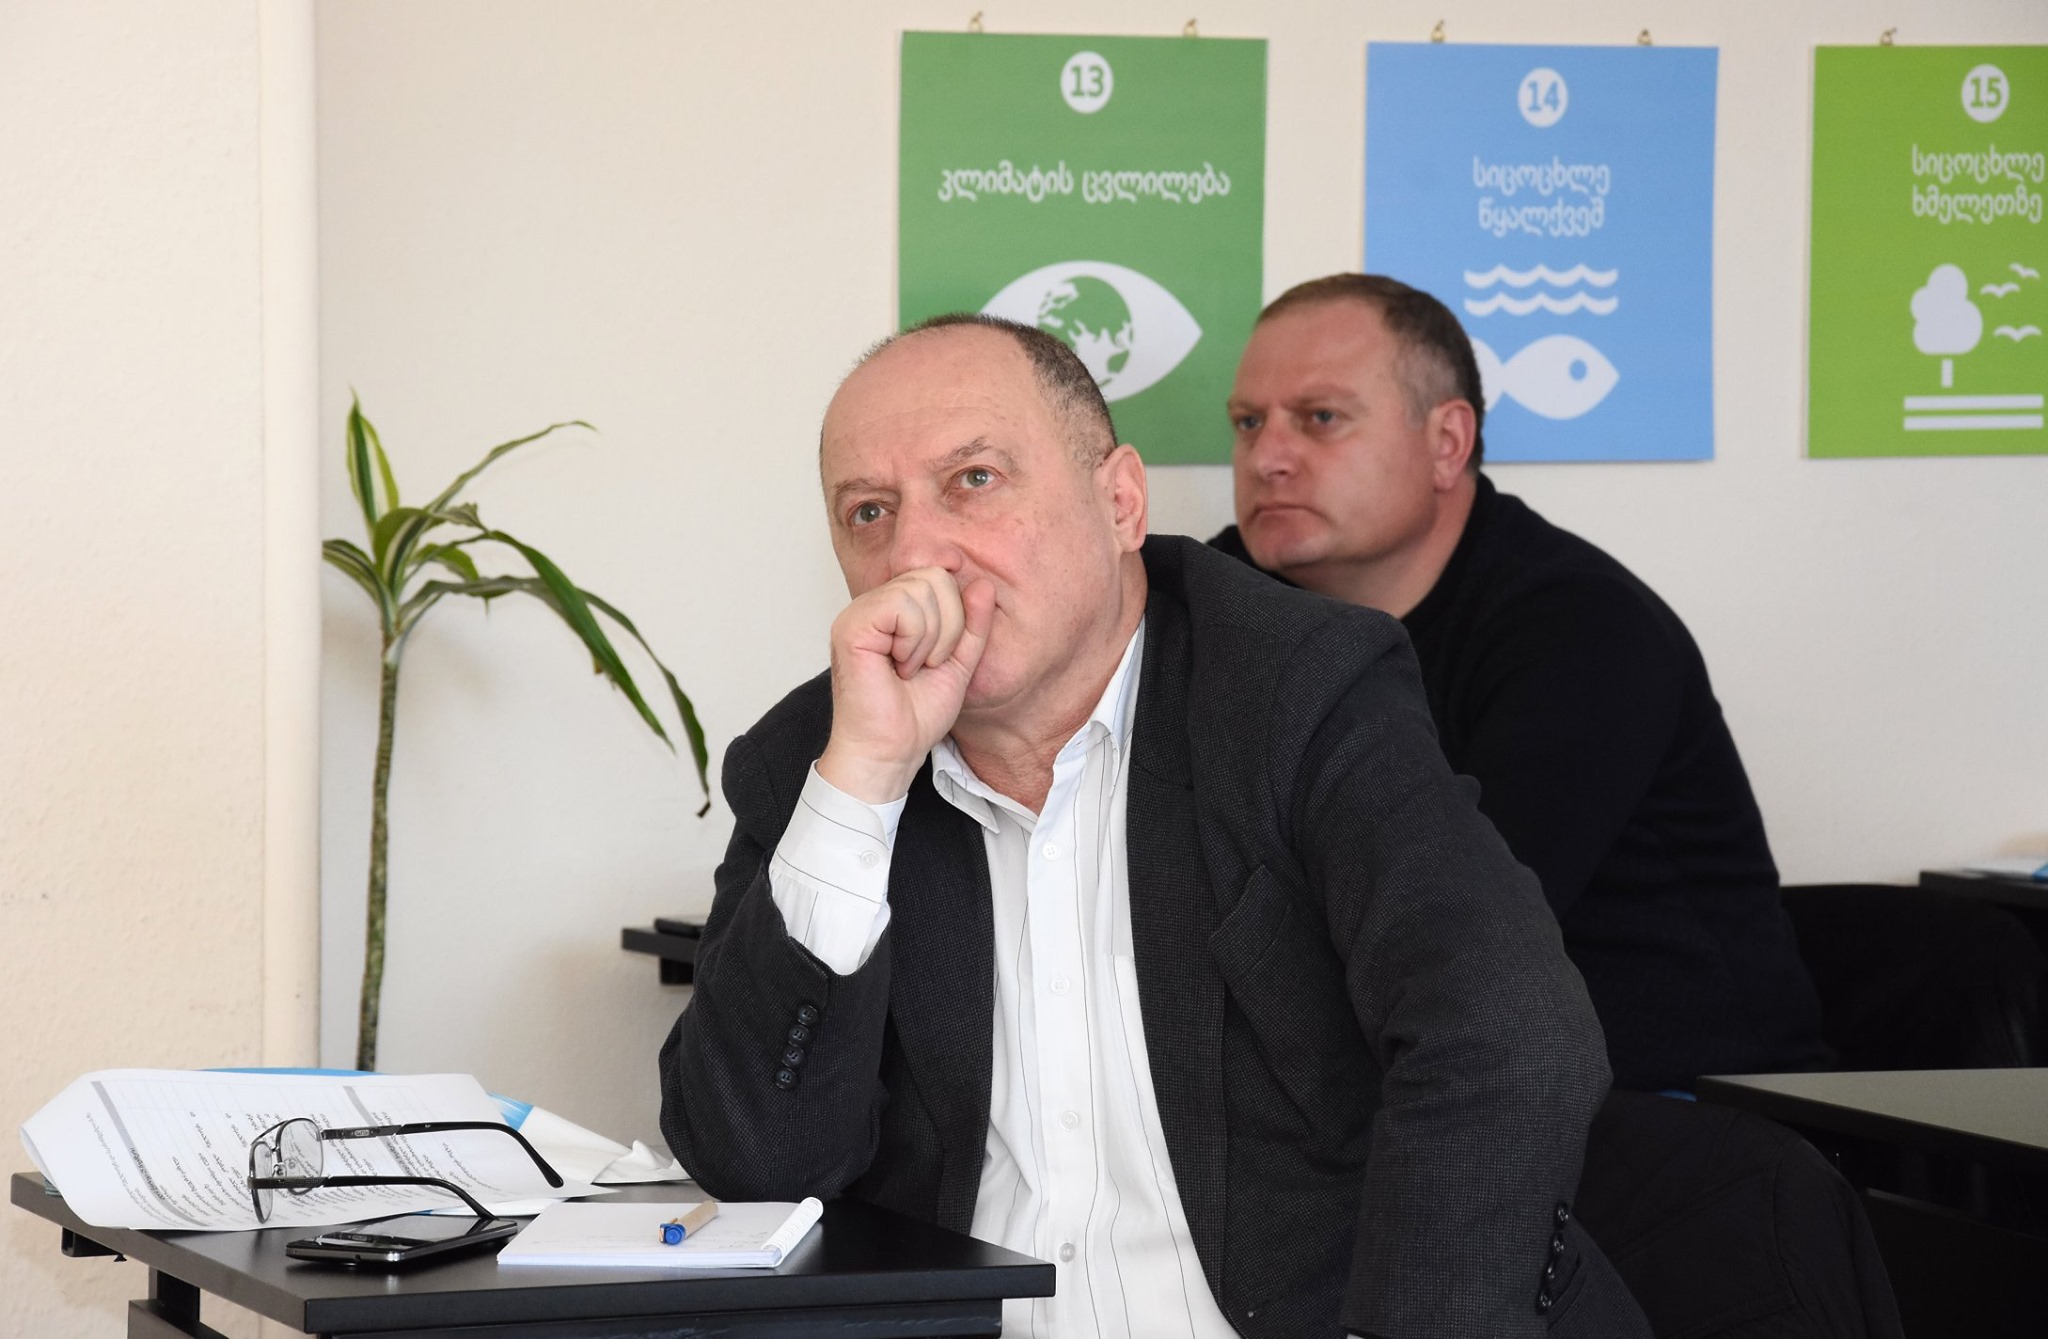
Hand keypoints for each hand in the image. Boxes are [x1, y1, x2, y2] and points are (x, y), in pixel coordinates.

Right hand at [817, 568, 994, 803]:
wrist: (892, 751)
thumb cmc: (916, 715)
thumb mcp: (960, 662)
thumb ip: (973, 624)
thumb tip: (983, 584)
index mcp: (895, 610)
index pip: (939, 575)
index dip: (956, 609)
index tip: (944, 652)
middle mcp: (874, 605)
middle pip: (934, 576)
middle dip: (949, 626)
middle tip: (928, 664)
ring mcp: (859, 612)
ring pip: (920, 588)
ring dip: (931, 638)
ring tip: (912, 668)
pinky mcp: (851, 626)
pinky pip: (901, 605)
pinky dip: (913, 639)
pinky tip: (899, 666)